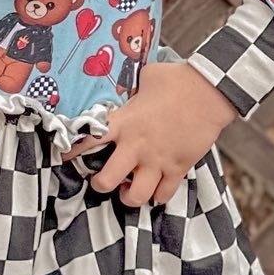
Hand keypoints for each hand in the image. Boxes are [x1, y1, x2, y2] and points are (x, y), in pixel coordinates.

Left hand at [66, 61, 238, 207]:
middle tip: (102, 180)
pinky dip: (159, 196)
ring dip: (129, 197)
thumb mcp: (146, 77)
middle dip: (99, 185)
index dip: (71, 151)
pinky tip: (156, 190)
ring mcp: (158, 160)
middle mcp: (137, 146)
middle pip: (106, 181)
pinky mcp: (178, 167)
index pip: (88, 140)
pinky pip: (164, 194)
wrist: (210, 91)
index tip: (63, 157)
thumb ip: (132, 87)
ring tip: (129, 191)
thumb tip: (128, 83)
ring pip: (136, 196)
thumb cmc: (178, 79)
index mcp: (124, 122)